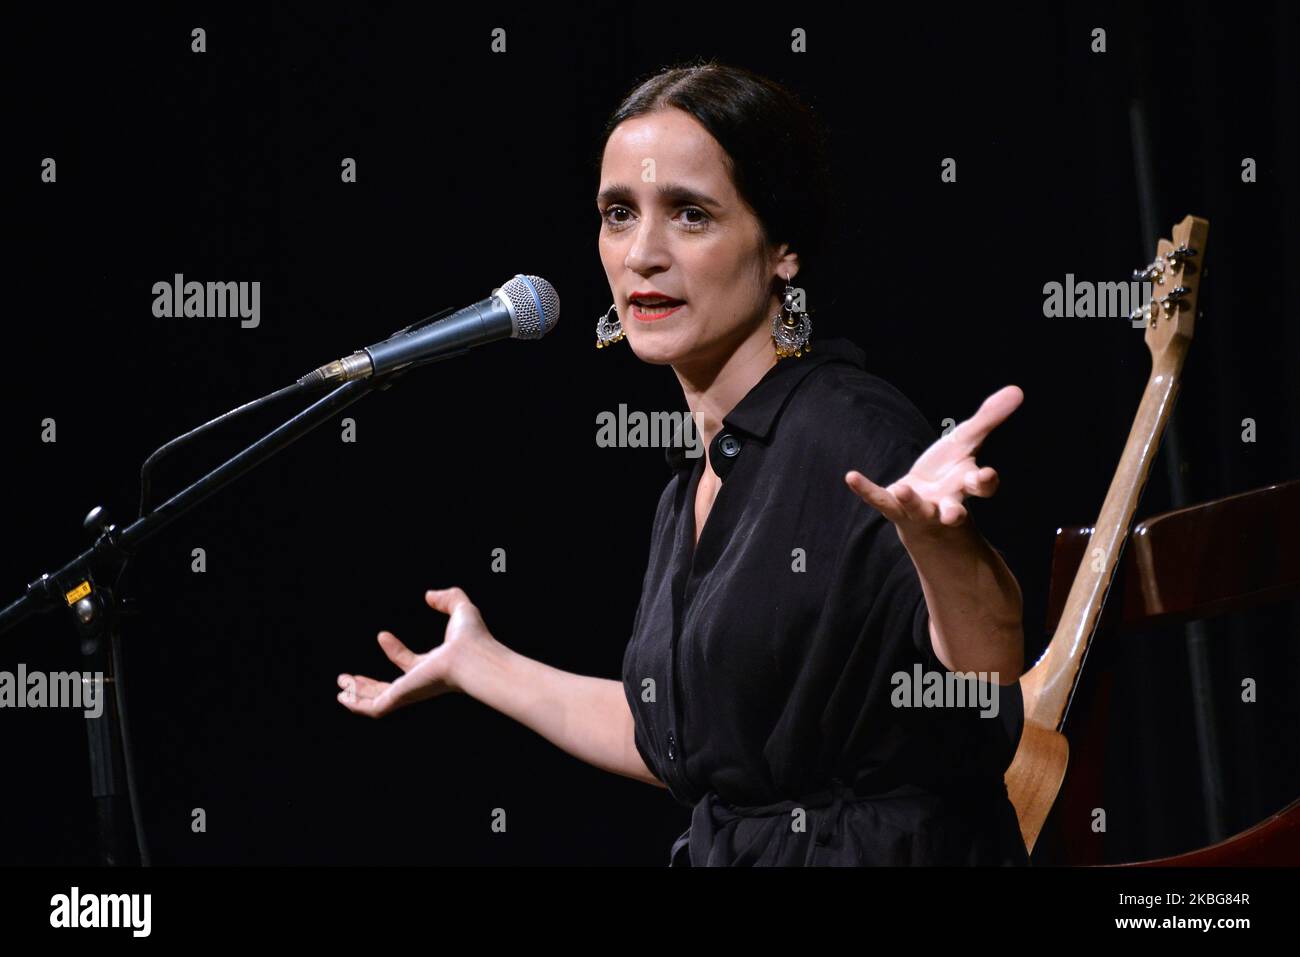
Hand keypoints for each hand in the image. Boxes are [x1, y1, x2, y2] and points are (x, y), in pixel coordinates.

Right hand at [337, 587, 491, 718]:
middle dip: (369, 685)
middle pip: (391, 689)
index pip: (410, 664)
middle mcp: (421, 683)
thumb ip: (448, 599)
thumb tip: (429, 595)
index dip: (394, 651)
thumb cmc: (472, 638)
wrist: (473, 656)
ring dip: (358, 695)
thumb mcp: (461, 609)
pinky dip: (357, 704)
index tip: (382, 634)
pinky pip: (374, 708)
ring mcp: (411, 692)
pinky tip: (343, 695)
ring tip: (340, 687)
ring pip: (379, 701)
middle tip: (349, 678)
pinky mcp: (401, 697)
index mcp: (434, 667)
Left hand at [844, 386, 1022, 536]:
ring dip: (911, 501)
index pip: (982, 487)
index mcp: (966, 485)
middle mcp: (946, 502)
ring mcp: (919, 508)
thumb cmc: (948, 472)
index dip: (984, 482)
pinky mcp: (894, 506)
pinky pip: (879, 499)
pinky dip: (865, 489)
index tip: (985, 476)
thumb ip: (988, 418)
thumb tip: (1018, 389)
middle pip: (954, 511)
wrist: (923, 507)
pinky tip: (851, 476)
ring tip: (904, 490)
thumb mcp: (967, 442)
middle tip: (954, 515)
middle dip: (954, 513)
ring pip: (917, 509)